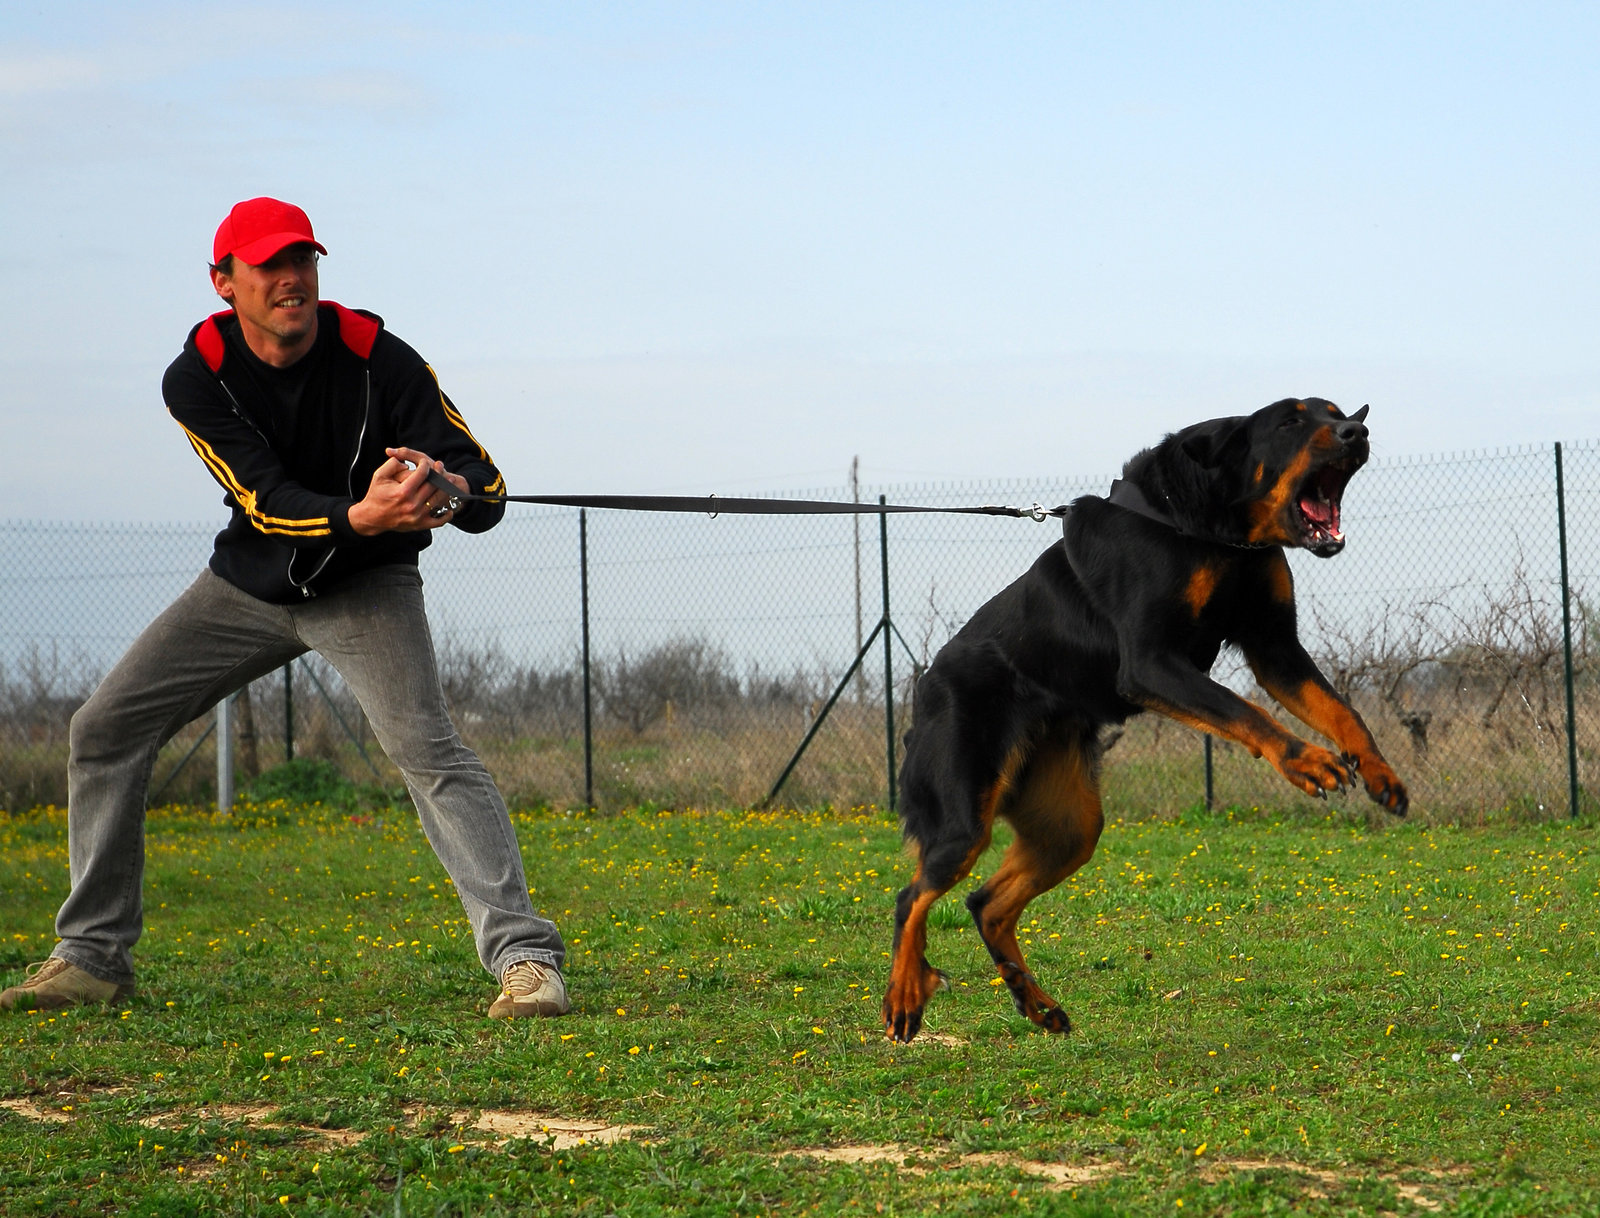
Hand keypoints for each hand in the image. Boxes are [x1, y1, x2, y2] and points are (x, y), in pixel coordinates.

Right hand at [349, 447, 468, 535]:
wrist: (372, 518)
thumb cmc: (376, 495)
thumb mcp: (379, 476)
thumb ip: (392, 464)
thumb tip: (407, 463)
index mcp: (403, 492)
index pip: (422, 474)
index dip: (425, 465)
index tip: (425, 462)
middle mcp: (412, 504)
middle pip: (433, 485)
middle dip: (439, 473)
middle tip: (441, 466)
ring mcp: (418, 516)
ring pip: (439, 499)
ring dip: (446, 489)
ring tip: (450, 480)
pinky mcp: (420, 525)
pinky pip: (439, 521)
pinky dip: (446, 514)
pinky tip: (448, 506)